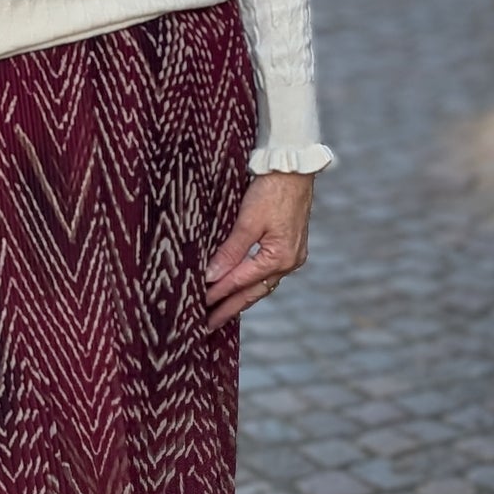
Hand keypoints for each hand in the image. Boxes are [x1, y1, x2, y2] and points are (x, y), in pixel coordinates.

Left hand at [204, 171, 313, 331]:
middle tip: (208, 325)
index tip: (199, 308)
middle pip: (254, 292)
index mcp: (280, 257)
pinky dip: (251, 284)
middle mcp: (290, 262)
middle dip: (230, 308)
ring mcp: (292, 256)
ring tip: (221, 313)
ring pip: (262, 285)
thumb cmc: (271, 190)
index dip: (218, 295)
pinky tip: (240, 289)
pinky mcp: (290, 247)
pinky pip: (267, 274)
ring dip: (241, 299)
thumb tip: (211, 277)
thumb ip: (230, 251)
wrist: (293, 167)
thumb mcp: (247, 221)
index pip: (241, 282)